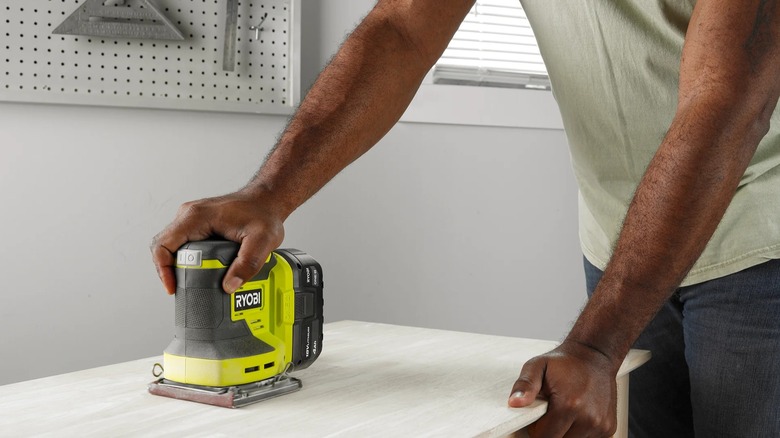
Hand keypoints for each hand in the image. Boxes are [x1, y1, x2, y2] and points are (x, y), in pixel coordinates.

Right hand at [150, 187, 285, 294]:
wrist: (267, 200)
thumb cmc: (264, 214)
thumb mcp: (262, 240)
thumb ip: (248, 263)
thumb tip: (229, 286)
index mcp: (197, 216)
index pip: (164, 244)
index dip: (163, 268)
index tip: (173, 286)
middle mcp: (189, 215)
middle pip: (164, 247)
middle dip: (169, 271)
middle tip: (184, 289)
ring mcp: (192, 219)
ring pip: (172, 246)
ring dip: (176, 266)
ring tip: (191, 284)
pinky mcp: (198, 225)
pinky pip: (182, 244)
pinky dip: (185, 260)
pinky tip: (197, 274)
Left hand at [508, 341, 618, 437]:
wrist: (594, 356)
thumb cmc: (565, 363)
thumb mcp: (538, 366)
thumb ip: (525, 385)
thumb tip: (515, 402)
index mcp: (568, 405)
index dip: (536, 430)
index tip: (538, 417)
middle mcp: (588, 418)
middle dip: (550, 432)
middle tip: (550, 413)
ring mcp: (600, 425)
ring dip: (565, 433)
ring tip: (564, 413)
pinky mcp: (608, 429)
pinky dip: (579, 433)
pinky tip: (577, 417)